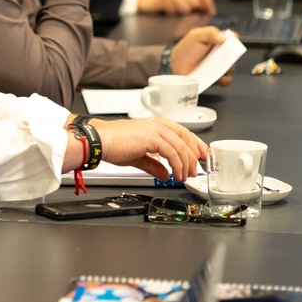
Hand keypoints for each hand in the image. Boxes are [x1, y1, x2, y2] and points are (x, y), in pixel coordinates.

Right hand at [92, 117, 208, 181]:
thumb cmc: (113, 145)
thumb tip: (165, 174)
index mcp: (155, 124)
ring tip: (184, 176)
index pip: (182, 132)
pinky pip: (172, 153)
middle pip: (186, 139)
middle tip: (195, 170)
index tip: (200, 156)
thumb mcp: (139, 156)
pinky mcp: (152, 138)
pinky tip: (175, 174)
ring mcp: (155, 129)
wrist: (100, 142)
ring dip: (186, 164)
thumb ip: (154, 164)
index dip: (194, 144)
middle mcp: (157, 124)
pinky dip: (177, 166)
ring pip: (181, 147)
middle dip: (194, 156)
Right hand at [138, 0, 215, 14]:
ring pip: (188, 7)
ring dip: (183, 13)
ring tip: (176, 12)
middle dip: (197, 10)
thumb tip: (204, 8)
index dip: (209, 3)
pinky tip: (168, 11)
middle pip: (197, 0)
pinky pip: (177, 10)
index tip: (211, 11)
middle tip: (195, 16)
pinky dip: (174, 13)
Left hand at [171, 26, 234, 86]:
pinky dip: (222, 79)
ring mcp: (219, 66)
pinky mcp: (217, 77)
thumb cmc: (186, 48)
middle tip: (219, 56)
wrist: (177, 64)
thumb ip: (209, 33)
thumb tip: (224, 37)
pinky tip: (213, 76)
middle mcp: (221, 53)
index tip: (228, 42)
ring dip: (225, 68)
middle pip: (235, 54)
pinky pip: (226, 80)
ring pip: (231, 68)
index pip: (233, 38)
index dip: (234, 39)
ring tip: (212, 66)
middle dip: (230, 56)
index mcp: (218, 40)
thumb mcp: (196, 36)